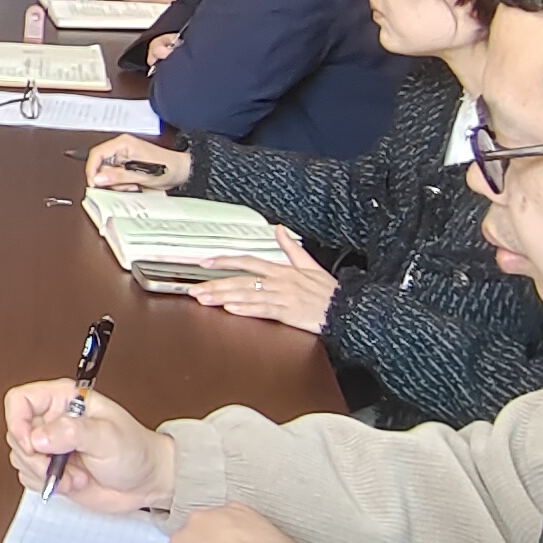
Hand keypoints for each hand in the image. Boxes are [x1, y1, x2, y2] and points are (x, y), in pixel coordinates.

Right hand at [1, 382, 176, 512]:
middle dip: (35, 457)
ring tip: (75, 476)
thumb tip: (38, 436)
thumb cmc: (136, 451)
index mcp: (64, 400)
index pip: (20, 400)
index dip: (17, 422)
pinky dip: (47, 485)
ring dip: (44, 474)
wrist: (148, 482)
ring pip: (21, 459)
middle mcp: (53, 420)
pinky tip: (73, 483)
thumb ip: (72, 432)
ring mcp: (51, 447)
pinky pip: (29, 477)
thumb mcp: (108, 437)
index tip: (32, 444)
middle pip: (17, 434)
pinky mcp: (52, 469)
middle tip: (59, 466)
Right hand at [84, 137, 187, 191]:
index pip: (97, 154)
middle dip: (109, 180)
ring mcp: (123, 157)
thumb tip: (97, 178)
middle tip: (124, 187)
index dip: (92, 170)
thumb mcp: (142, 174)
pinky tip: (134, 185)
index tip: (95, 184)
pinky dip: (122, 185)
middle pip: (101, 166)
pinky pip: (115, 177)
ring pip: (107, 174)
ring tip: (134, 185)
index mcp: (123, 144)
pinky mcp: (126, 165)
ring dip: (117, 184)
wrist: (182, 171)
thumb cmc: (168, 167)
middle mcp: (121, 148)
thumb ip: (118, 176)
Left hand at [188, 228, 335, 332]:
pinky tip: (231, 309)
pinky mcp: (289, 313)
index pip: (248, 261)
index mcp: (282, 270)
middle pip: (241, 280)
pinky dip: (247, 309)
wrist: (347, 309)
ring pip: (247, 294)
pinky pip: (264, 309)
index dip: (225, 261)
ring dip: (223, 297)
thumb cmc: (330, 292)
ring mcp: (283, 296)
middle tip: (194, 289)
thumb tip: (280, 230)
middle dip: (216, 284)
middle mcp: (279, 281)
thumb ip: (292, 248)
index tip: (204, 262)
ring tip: (204, 299)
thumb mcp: (311, 265)